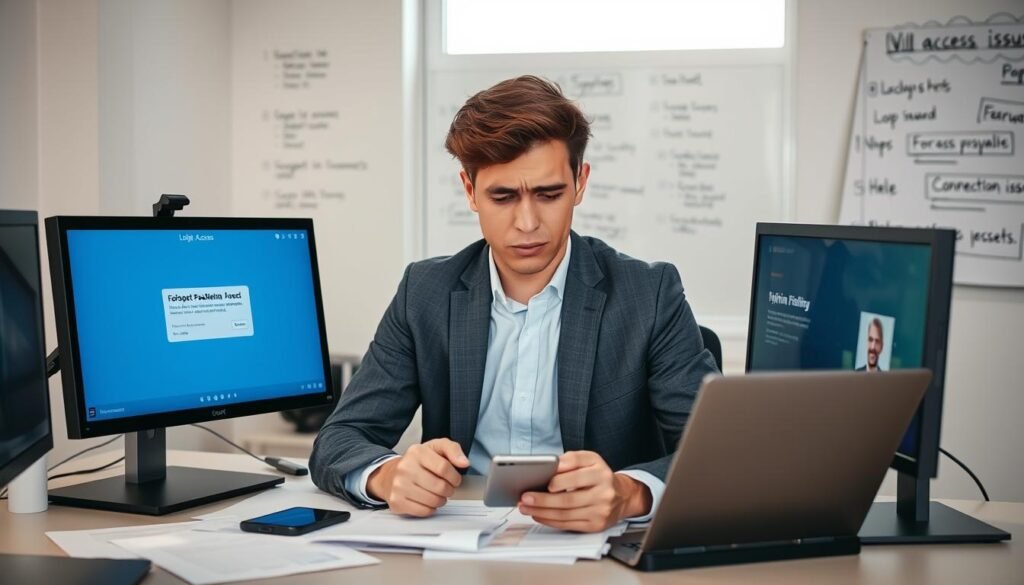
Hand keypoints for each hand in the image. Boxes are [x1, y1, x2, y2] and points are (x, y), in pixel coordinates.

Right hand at [367, 438, 469, 516]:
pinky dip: (431, 508)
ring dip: (441, 500)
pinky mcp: (397, 502)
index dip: (454, 477)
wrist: (391, 474)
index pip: (444, 467)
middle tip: (446, 487)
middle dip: (449, 490)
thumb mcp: (436, 448)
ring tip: (437, 494)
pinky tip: (427, 501)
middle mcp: (405, 468)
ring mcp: (399, 486)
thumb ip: (452, 450)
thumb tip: (464, 462)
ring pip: (433, 501)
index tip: (455, 479)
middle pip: (440, 487)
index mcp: (417, 452)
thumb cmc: (417, 462)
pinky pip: (424, 511)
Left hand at [518, 451, 651, 532]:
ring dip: (542, 512)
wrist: (622, 495)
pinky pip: (568, 525)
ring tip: (526, 507)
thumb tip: (551, 465)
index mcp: (601, 473)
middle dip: (543, 500)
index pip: (578, 477)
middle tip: (525, 498)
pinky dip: (550, 521)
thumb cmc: (599, 475)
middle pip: (569, 499)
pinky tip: (539, 515)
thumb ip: (571, 459)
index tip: (545, 483)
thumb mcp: (590, 459)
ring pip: (566, 514)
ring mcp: (600, 512)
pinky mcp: (595, 525)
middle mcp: (603, 494)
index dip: (560, 481)